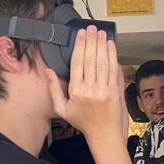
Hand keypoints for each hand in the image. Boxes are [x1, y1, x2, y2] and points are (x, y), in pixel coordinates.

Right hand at [46, 26, 125, 141]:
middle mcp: (90, 89)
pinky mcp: (115, 92)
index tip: (81, 34)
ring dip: (102, 45)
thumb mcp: (62, 109)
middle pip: (90, 59)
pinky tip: (111, 47)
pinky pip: (113, 70)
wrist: (104, 135)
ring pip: (103, 62)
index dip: (80, 46)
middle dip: (92, 41)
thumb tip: (48, 71)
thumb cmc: (84, 122)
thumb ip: (54, 89)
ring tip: (101, 33)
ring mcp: (104, 90)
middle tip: (92, 28)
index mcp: (76, 91)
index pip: (77, 63)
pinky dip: (113, 57)